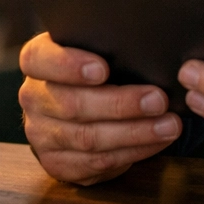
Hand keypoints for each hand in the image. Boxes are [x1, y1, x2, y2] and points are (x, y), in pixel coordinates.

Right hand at [19, 32, 181, 184]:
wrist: (80, 104)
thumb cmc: (98, 64)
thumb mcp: (95, 46)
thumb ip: (108, 43)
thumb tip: (148, 41)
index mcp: (38, 61)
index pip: (39, 60)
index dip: (69, 65)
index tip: (104, 69)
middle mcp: (34, 97)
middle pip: (72, 105)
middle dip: (121, 104)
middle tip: (158, 100)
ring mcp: (42, 134)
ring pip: (88, 138)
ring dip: (135, 133)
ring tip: (169, 125)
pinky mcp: (58, 163)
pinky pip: (97, 162)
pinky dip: (133, 152)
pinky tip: (157, 141)